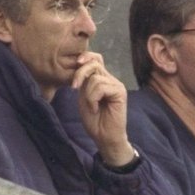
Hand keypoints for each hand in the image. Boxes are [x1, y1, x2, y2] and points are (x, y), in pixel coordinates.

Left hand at [70, 52, 134, 166]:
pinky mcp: (120, 92)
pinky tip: (96, 109)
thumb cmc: (94, 120)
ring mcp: (116, 85)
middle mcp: (111, 80)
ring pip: (94, 78)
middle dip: (80, 73)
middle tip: (74, 88)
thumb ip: (83, 81)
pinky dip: (93, 99)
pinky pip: (100, 87)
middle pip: (94, 63)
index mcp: (102, 79)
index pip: (96, 58)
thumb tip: (79, 64)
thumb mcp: (84, 96)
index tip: (76, 63)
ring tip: (92, 107)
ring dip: (87, 95)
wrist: (104, 137)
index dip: (86, 56)